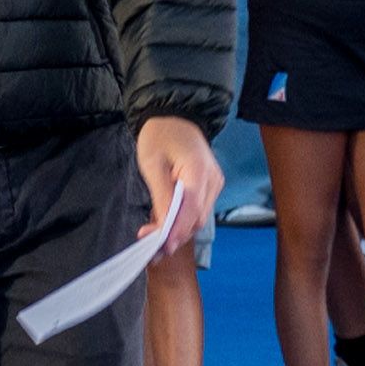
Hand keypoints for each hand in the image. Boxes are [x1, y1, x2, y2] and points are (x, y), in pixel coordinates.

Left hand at [132, 115, 221, 259]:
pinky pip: (198, 211)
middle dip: (175, 236)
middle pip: (196, 219)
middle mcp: (213, 180)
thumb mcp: (152, 164)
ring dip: (178, 231)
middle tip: (150, 248)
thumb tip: (163, 226)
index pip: (191, 209)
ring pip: (198, 218)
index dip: (176, 231)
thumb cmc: (160, 136)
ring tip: (154, 240)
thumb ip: (161, 196)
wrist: (174, 117)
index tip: (160, 247)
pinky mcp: (210, 187)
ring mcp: (214, 184)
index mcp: (199, 171)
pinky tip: (166, 226)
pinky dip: (183, 222)